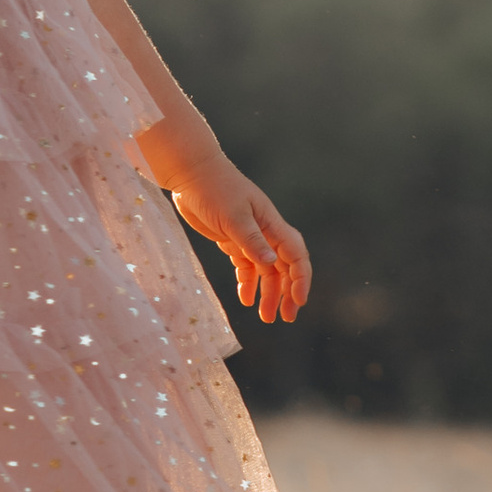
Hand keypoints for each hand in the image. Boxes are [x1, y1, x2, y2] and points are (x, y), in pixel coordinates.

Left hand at [163, 153, 310, 324]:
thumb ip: (251, 240)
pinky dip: (248, 283)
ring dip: (269, 293)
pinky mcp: (232, 240)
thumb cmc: (214, 189)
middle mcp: (265, 232)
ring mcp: (249, 237)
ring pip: (266, 270)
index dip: (300, 279)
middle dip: (288, 293)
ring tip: (266, 317)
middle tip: (285, 318)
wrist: (191, 173)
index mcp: (271, 224)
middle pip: (284, 268)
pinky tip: (245, 299)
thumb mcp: (232, 216)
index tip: (298, 301)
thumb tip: (271, 263)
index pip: (295, 255)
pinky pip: (246, 266)